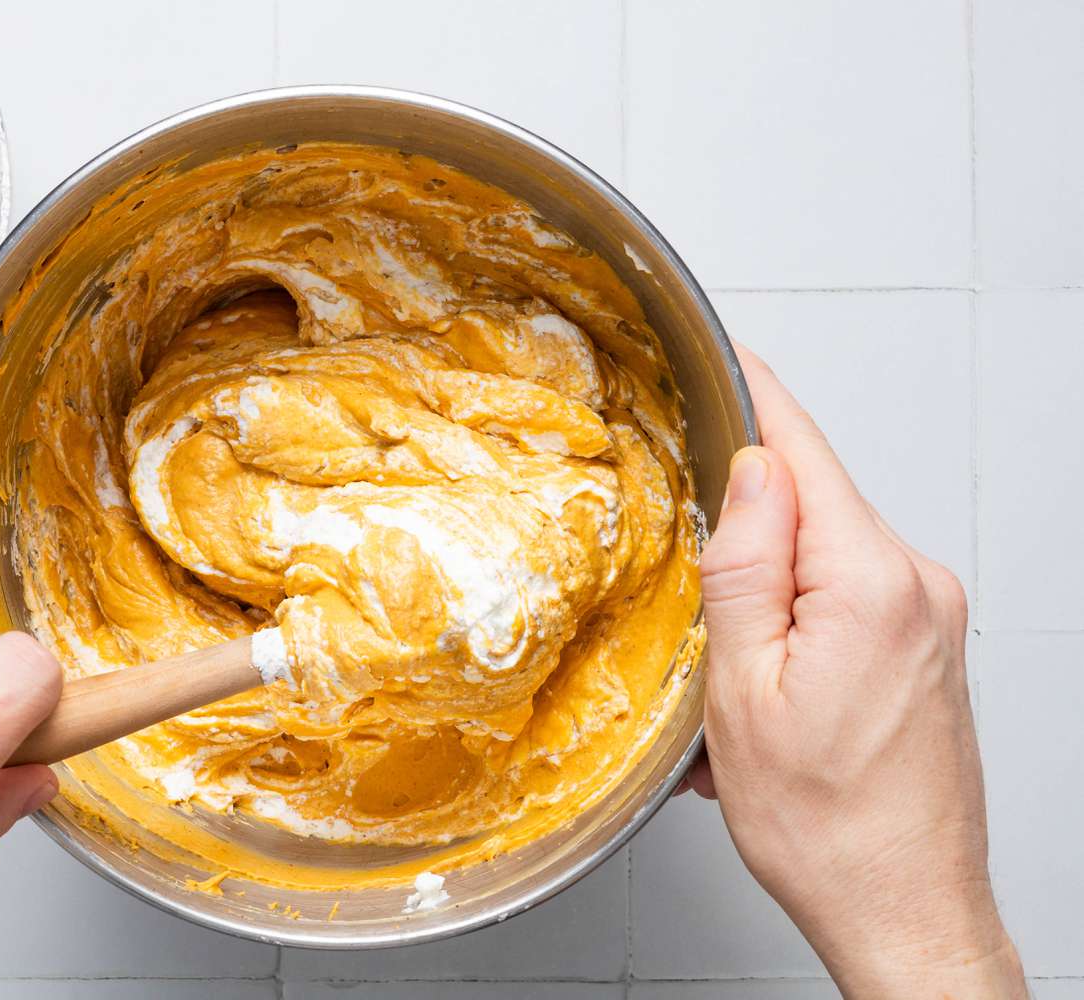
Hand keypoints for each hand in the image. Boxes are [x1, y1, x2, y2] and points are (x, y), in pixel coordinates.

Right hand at [686, 347, 1023, 995]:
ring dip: (768, 589)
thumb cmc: (826, 828)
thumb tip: (753, 471)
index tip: (725, 349)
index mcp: (869, 585)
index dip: (756, 394)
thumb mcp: (744, 694)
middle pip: (813, 502)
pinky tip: (771, 687)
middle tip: (693, 591)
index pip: (803, 453)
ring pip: (826, 553)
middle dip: (744, 529)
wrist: (905, 909)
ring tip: (734, 676)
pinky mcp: (929, 644)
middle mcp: (917, 586)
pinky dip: (798, 619)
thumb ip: (748, 568)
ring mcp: (932, 616)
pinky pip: (850, 594)